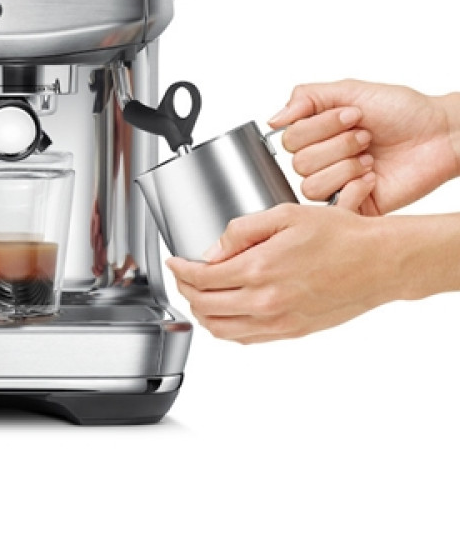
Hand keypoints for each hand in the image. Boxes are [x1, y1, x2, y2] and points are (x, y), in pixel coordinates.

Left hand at [166, 204, 396, 342]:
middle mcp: (265, 302)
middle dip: (185, 290)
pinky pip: (246, 339)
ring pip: (221, 329)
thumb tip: (211, 250)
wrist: (379, 263)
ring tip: (199, 295)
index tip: (175, 262)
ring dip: (202, 313)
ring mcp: (279, 322)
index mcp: (259, 270)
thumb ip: (241, 232)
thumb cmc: (340, 236)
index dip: (181, 270)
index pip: (202, 279)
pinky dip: (226, 328)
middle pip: (205, 306)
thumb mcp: (284, 216)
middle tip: (183, 276)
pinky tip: (226, 312)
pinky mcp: (292, 332)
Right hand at [270, 80, 459, 214]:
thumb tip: (273, 120)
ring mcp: (336, 183)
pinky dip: (354, 187)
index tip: (353, 115)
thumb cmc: (403, 111)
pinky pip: (332, 204)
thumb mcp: (350, 91)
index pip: (289, 137)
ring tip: (370, 158)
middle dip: (338, 144)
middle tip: (365, 136)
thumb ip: (306, 97)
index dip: (321, 126)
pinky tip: (372, 177)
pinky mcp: (352, 205)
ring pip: (310, 184)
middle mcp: (322, 159)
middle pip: (298, 161)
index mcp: (317, 133)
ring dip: (345, 166)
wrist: (440, 135)